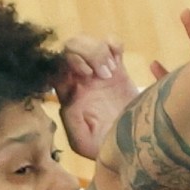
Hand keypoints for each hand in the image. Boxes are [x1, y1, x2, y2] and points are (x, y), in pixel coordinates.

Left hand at [56, 36, 137, 160]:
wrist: (133, 145)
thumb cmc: (106, 147)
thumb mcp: (85, 143)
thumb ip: (72, 123)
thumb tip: (68, 100)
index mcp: (68, 93)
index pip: (56, 64)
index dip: (71, 63)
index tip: (88, 77)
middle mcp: (79, 79)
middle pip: (70, 47)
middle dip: (87, 53)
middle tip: (105, 74)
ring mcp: (97, 72)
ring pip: (88, 41)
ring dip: (101, 50)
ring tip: (112, 72)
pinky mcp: (117, 70)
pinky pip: (110, 43)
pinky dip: (114, 44)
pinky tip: (119, 59)